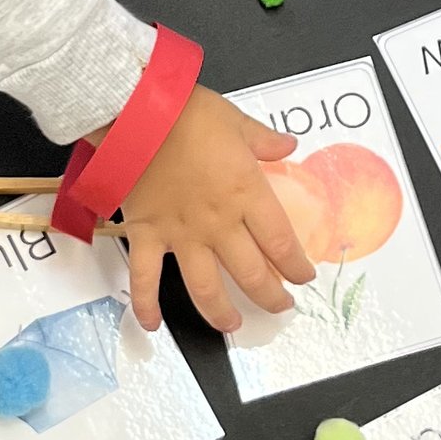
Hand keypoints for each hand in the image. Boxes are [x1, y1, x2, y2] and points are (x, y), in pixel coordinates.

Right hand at [115, 86, 313, 334]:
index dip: (297, 266)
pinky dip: (146, 305)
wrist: (136, 114)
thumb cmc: (187, 113)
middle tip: (280, 307)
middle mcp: (218, 223)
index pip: (281, 243)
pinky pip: (145, 279)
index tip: (304, 277)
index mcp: (246, 194)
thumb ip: (264, 140)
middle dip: (270, 297)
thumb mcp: (236, 121)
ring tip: (233, 325)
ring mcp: (181, 235)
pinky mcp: (146, 235)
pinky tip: (151, 326)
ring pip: (206, 288)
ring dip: (221, 313)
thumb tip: (289, 146)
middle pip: (251, 274)